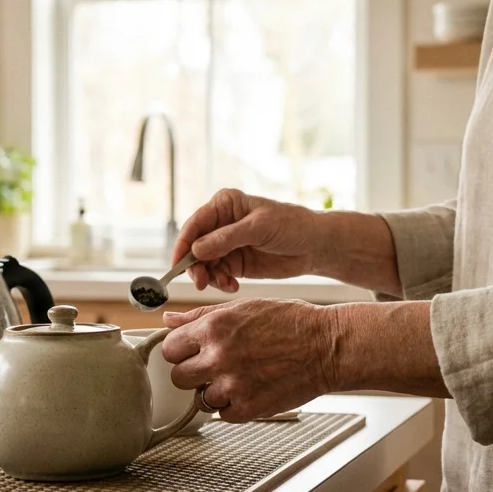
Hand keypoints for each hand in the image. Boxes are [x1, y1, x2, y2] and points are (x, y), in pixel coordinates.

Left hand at [161, 299, 338, 422]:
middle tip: (215, 366)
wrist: (327, 347)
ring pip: (200, 399)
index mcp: (214, 328)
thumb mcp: (242, 308)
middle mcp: (219, 357)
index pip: (169, 348)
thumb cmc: (290, 323)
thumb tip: (169, 319)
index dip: (180, 351)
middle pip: (178, 377)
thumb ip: (200, 316)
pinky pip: (223, 414)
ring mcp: (233, 385)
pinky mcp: (249, 408)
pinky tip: (251, 388)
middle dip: (193, 373)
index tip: (191, 352)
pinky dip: (233, 406)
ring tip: (240, 376)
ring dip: (215, 391)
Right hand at [173, 189, 321, 292]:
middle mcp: (220, 224)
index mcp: (224, 205)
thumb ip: (227, 238)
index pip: (195, 225)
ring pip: (203, 264)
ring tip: (225, 284)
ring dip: (209, 277)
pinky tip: (232, 286)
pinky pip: (217, 275)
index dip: (183, 245)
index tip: (177, 266)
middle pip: (194, 247)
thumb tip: (196, 250)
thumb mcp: (259, 228)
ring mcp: (226, 245)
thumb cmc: (291, 225)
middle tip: (201, 283)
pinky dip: (220, 283)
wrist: (314, 245)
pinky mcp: (235, 262)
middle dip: (195, 266)